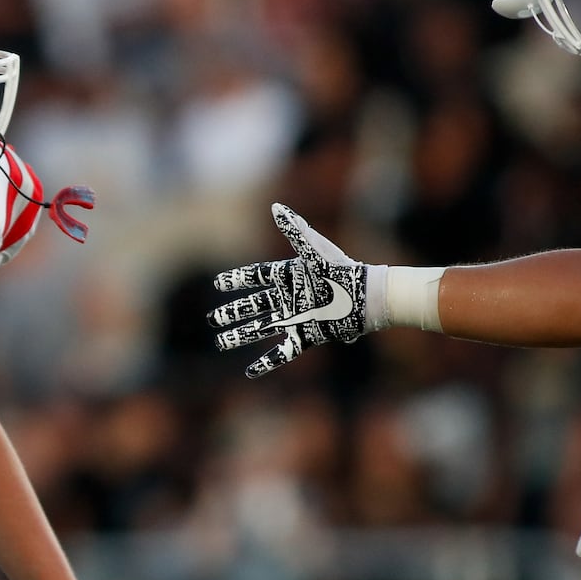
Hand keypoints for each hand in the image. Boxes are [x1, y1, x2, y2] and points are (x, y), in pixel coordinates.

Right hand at [209, 203, 369, 377]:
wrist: (367, 298)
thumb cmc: (343, 271)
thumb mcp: (316, 250)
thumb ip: (296, 230)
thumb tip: (276, 207)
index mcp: (289, 276)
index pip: (256, 277)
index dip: (237, 280)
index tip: (218, 283)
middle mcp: (289, 298)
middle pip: (253, 306)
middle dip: (232, 312)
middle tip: (213, 318)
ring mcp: (296, 318)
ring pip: (261, 329)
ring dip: (241, 335)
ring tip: (222, 341)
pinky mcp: (307, 336)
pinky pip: (281, 352)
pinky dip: (266, 363)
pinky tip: (250, 372)